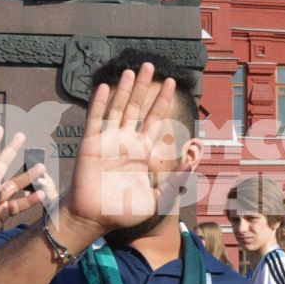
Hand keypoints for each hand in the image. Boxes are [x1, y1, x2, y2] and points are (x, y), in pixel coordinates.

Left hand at [0, 127, 48, 263]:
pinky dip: (29, 200)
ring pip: (15, 184)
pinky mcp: (1, 213)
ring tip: (42, 168)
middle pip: (3, 164)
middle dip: (12, 150)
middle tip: (22, 135)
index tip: (0, 127)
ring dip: (27, 177)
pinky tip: (40, 196)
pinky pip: (18, 204)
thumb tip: (13, 187)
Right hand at [58, 64, 179, 248]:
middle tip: (150, 65)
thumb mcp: (157, 198)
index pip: (156, 119)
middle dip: (144, 86)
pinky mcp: (92, 144)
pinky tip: (105, 87)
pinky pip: (96, 119)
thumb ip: (175, 182)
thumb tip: (193, 162)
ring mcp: (108, 140)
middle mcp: (126, 141)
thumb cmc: (125, 211)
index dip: (163, 100)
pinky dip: (100, 103)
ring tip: (131, 71)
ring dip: (124, 89)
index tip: (173, 82)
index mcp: (143, 150)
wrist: (96, 218)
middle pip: (137, 107)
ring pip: (118, 108)